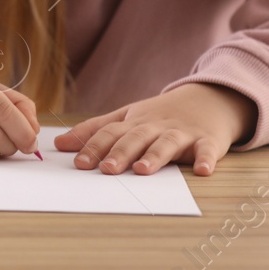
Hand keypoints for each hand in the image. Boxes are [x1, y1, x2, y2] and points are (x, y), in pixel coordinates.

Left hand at [54, 82, 257, 175]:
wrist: (209, 99)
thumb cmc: (161, 114)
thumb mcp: (127, 117)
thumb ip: (95, 130)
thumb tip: (59, 144)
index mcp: (134, 122)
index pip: (111, 132)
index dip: (95, 146)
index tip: (79, 163)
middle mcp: (156, 126)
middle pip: (136, 138)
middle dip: (120, 153)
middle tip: (107, 169)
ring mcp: (182, 133)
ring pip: (167, 143)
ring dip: (155, 156)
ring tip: (143, 170)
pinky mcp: (208, 140)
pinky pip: (208, 150)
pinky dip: (206, 159)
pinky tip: (203, 171)